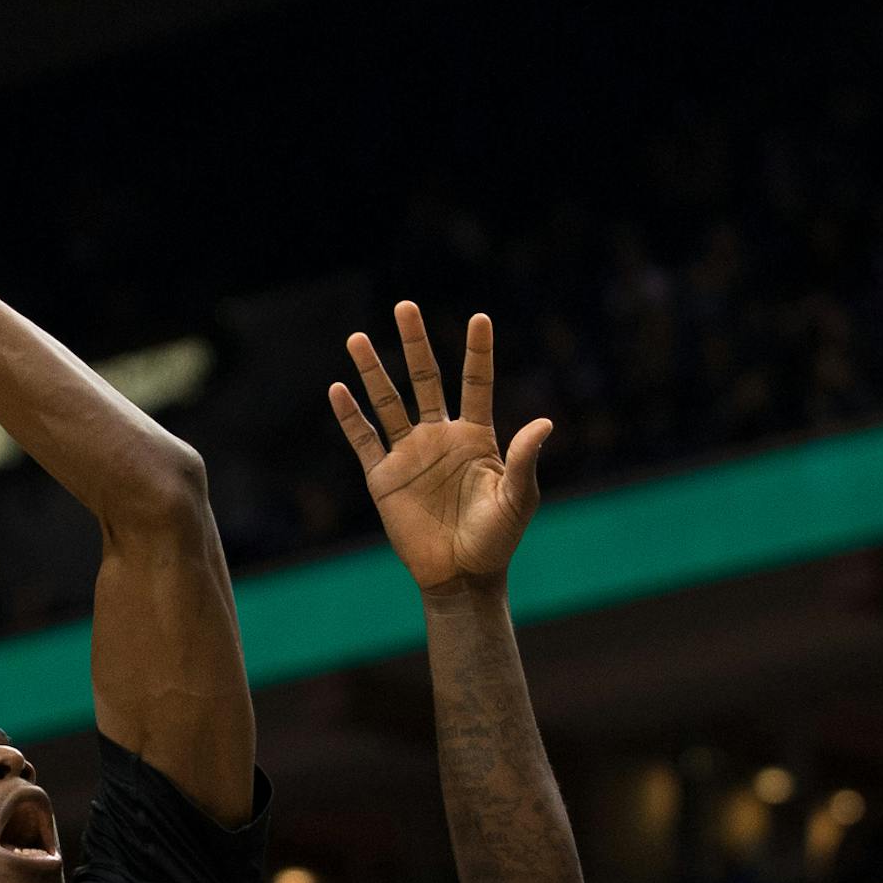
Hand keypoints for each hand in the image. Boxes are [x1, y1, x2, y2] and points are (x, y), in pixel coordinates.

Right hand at [330, 301, 550, 594]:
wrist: (461, 576)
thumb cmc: (496, 539)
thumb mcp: (518, 498)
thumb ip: (526, 460)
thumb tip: (544, 423)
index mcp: (476, 437)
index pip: (476, 384)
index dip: (478, 353)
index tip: (480, 318)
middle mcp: (440, 437)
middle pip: (425, 379)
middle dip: (414, 343)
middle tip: (406, 306)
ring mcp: (409, 454)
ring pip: (388, 402)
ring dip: (372, 371)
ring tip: (357, 337)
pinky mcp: (383, 477)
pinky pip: (364, 439)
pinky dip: (350, 416)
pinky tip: (338, 389)